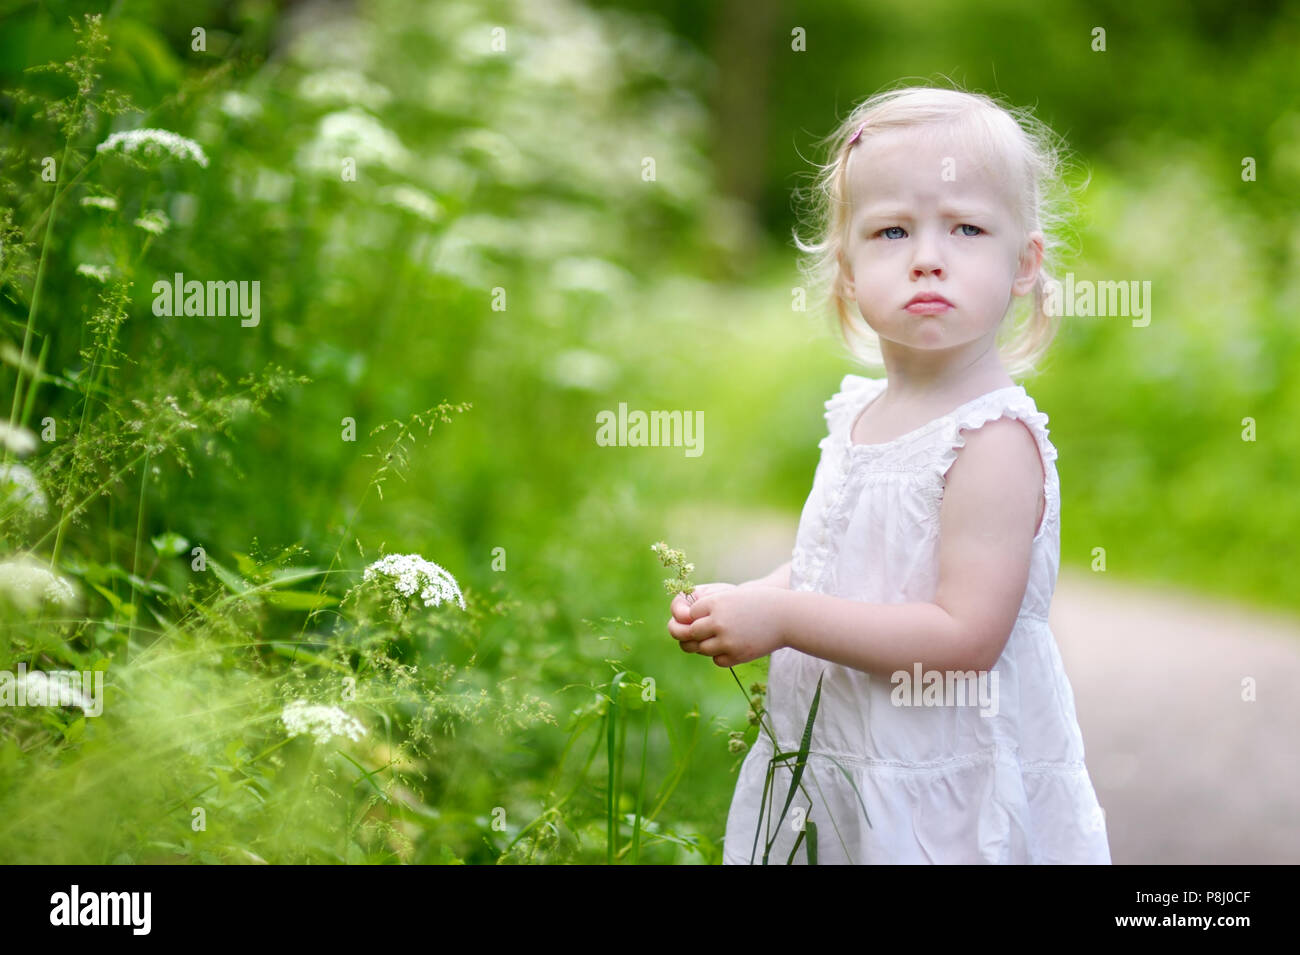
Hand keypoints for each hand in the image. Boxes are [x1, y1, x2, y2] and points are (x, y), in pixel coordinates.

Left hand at [668, 585, 789, 666]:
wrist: (787, 617)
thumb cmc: (760, 603)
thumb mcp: (733, 597)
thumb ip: (711, 607)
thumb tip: (688, 620)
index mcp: (716, 603)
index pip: (691, 613)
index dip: (696, 615)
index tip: (705, 615)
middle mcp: (718, 622)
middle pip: (691, 632)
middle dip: (695, 633)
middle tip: (704, 632)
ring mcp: (726, 641)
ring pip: (702, 648)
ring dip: (706, 645)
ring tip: (718, 639)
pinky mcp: (736, 656)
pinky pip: (716, 660)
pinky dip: (719, 655)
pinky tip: (729, 647)